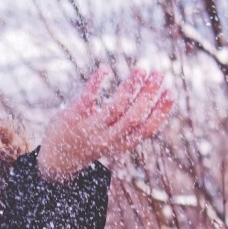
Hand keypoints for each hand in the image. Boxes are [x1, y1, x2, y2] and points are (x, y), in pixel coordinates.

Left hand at [37, 65, 173, 181]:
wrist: (56, 160)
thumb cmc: (89, 143)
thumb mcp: (112, 140)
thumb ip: (128, 126)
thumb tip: (150, 99)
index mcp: (119, 145)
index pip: (146, 131)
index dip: (161, 112)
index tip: (171, 92)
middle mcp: (106, 139)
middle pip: (134, 117)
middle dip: (149, 95)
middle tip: (158, 74)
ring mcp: (89, 129)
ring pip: (115, 107)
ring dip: (131, 86)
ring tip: (141, 69)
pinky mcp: (73, 117)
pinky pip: (88, 98)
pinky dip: (98, 82)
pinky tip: (105, 69)